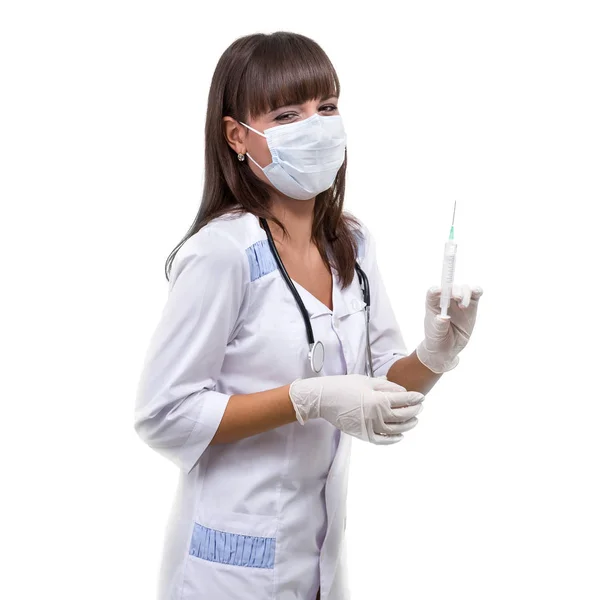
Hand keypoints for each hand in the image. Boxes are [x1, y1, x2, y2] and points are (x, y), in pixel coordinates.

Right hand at [289, 374, 424, 444]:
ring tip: (414, 421)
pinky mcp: (362, 435)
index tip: (421, 397)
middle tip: (420, 407)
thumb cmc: (343, 386)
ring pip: (395, 430)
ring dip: (407, 426)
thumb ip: (386, 386)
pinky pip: (382, 440)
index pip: (403, 400)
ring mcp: (369, 427)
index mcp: (378, 399)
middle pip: (402, 416)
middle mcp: (376, 416)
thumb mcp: (366, 380)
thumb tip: (402, 392)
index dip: (414, 398)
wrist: (323, 399)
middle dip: (414, 411)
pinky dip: (393, 439)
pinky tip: (400, 435)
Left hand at [416, 283, 483, 373]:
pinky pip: (475, 294)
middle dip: (454, 290)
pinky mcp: (471, 306)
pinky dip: (477, 290)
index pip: (432, 292)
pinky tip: (476, 293)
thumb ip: (439, 325)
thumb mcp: (436, 334)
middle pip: (450, 288)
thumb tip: (443, 317)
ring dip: (465, 292)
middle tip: (457, 297)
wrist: (447, 349)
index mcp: (432, 305)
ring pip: (463, 289)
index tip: (439, 291)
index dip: (436, 290)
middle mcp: (446, 301)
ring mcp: (459, 302)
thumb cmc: (437, 339)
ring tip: (463, 305)